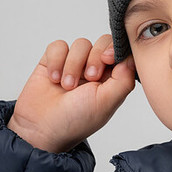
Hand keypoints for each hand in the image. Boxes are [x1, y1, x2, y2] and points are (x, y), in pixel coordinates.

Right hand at [6, 35, 135, 152]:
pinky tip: (54, 79)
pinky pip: (58, 46)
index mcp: (111, 79)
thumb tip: (130, 59)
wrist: (41, 128)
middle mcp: (94, 69)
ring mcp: (73, 64)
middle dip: (94, 57)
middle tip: (88, 78)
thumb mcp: (107, 102)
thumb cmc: (75, 121)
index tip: (107, 59)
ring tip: (67, 86)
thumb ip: (124, 79)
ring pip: (80, 44)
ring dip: (73, 64)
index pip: (120, 51)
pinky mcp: (52, 61)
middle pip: (102, 43)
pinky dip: (56, 61)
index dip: (114, 50)